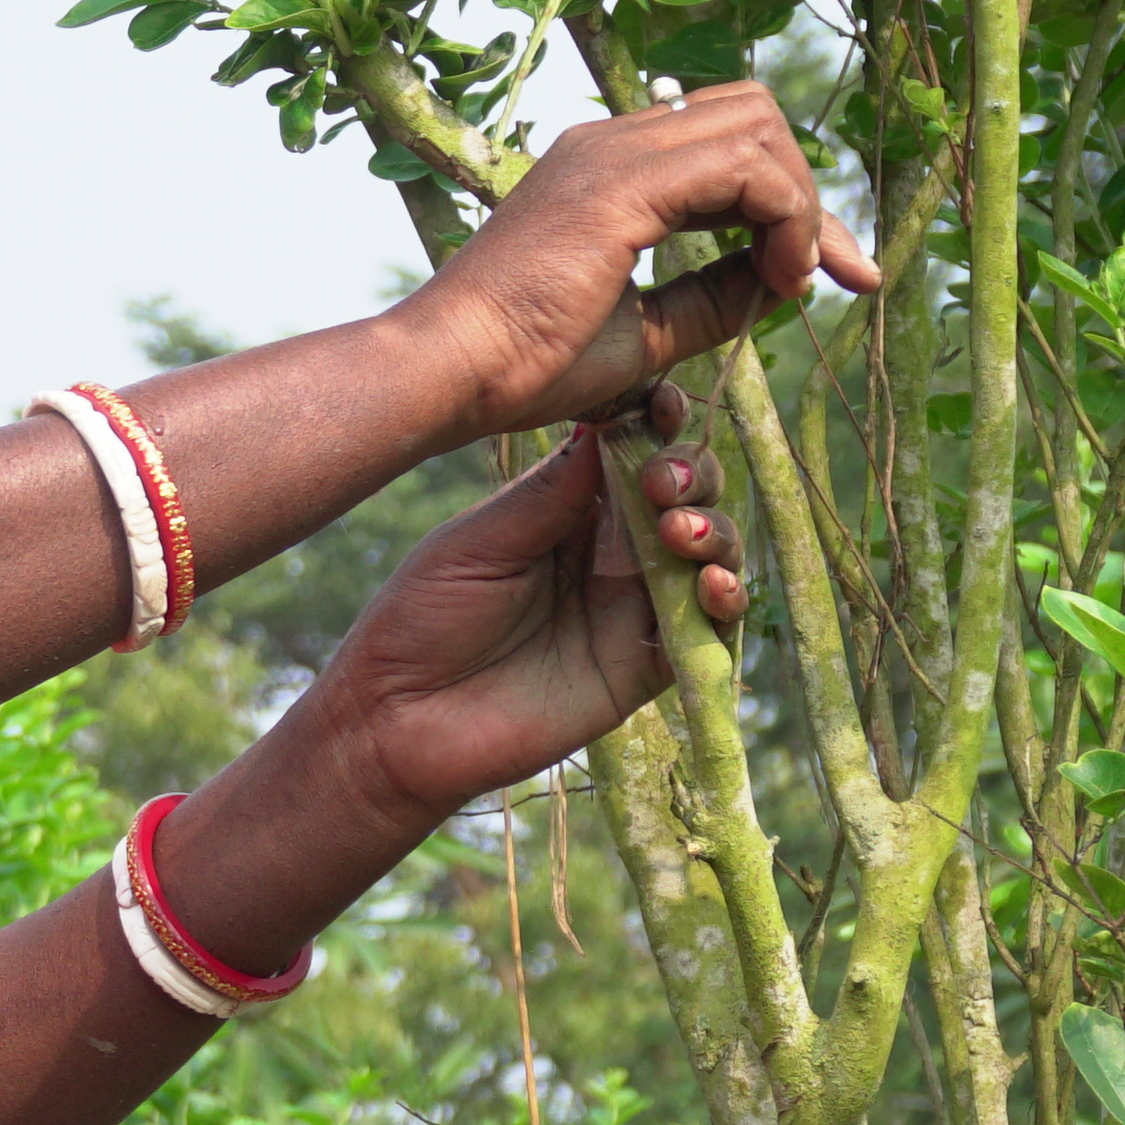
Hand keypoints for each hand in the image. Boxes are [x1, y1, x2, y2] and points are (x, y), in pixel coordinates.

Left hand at [309, 421, 742, 822]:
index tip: (664, 404)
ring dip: (715, 532)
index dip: (660, 425)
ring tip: (680, 532)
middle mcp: (610, 552)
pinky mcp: (644, 668)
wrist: (399, 720)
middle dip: (692, 475)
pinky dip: (725, 603)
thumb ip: (552, 494)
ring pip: (709, 555)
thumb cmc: (422, 618)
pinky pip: (707, 633)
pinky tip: (712, 585)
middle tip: (663, 482)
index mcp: (568, 509)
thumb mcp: (481, 542)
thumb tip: (610, 423)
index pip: (636, 453)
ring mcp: (631, 609)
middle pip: (686, 497)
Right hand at [400, 85, 880, 437]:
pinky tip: (779, 276)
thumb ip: (711, 298)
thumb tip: (785, 279)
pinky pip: (745, 167)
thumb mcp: (646, 332)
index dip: (791, 202)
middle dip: (810, 190)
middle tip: (838, 272)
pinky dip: (785, 217)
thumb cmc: (527, 364)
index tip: (824, 276)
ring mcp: (613, 153)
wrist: (451, 372)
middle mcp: (611, 143)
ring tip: (797, 279)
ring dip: (802, 204)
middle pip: (753, 114)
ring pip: (758, 127)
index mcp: (608, 170)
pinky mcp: (622, 185)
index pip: (725, 142)